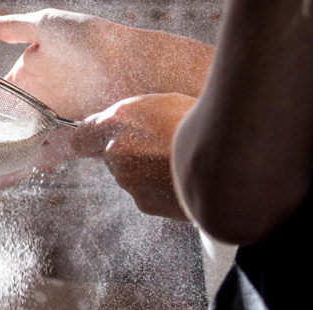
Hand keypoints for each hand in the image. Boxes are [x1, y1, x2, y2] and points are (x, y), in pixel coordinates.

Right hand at [0, 9, 211, 187]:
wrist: (135, 66)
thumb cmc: (94, 39)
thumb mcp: (49, 25)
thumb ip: (16, 28)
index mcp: (32, 75)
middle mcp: (43, 101)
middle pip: (8, 126)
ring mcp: (57, 122)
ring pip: (23, 145)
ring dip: (1, 161)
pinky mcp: (74, 139)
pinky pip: (44, 157)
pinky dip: (24, 169)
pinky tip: (3, 180)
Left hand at [72, 93, 196, 219]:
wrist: (229, 160)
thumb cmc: (203, 123)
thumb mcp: (165, 104)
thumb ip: (135, 118)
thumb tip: (124, 127)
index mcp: (118, 121)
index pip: (82, 136)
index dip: (89, 140)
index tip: (92, 143)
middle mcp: (116, 151)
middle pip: (110, 157)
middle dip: (128, 154)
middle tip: (159, 148)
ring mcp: (129, 180)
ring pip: (130, 177)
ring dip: (146, 172)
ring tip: (178, 163)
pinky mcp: (144, 203)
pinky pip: (147, 194)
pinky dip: (160, 190)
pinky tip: (182, 179)